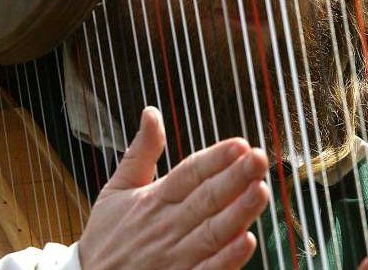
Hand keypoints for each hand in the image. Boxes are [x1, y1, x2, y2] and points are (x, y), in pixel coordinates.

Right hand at [78, 107, 269, 269]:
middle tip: (259, 159)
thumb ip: (140, 151)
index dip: (215, 158)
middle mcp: (167, 225)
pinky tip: (246, 241)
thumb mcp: (117, 189)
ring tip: (260, 191)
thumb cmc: (107, 236)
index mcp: (155, 199)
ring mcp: (174, 257)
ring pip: (212, 232)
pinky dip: (226, 258)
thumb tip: (151, 113)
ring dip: (238, 212)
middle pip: (206, 198)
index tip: (240, 144)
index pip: (190, 173)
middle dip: (235, 177)